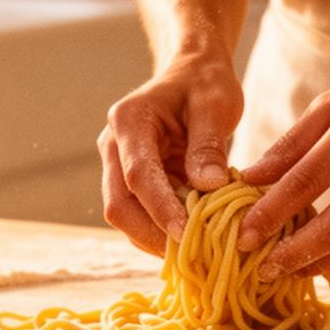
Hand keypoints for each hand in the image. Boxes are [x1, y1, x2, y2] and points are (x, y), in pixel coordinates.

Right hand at [99, 53, 243, 254]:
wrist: (192, 72)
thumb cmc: (205, 83)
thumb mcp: (215, 105)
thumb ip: (209, 146)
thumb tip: (209, 188)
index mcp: (129, 121)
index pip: (138, 175)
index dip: (160, 209)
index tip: (187, 233)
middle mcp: (113, 145)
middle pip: (119, 204)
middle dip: (152, 234)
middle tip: (192, 256)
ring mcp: (117, 165)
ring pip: (125, 215)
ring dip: (156, 237)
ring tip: (196, 252)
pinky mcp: (130, 180)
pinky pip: (139, 214)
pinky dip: (161, 231)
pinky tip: (191, 240)